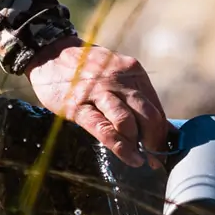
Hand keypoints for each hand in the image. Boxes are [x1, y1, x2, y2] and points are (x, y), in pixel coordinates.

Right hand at [26, 37, 169, 167]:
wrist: (51, 54)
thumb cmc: (88, 69)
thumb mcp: (116, 75)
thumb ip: (136, 98)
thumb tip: (161, 128)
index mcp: (133, 72)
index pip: (157, 108)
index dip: (163, 134)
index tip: (162, 151)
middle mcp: (120, 80)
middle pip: (149, 116)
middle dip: (155, 142)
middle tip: (155, 161)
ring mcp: (99, 92)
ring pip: (128, 122)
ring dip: (138, 145)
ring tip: (140, 159)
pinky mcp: (78, 105)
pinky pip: (103, 128)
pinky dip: (120, 146)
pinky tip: (129, 157)